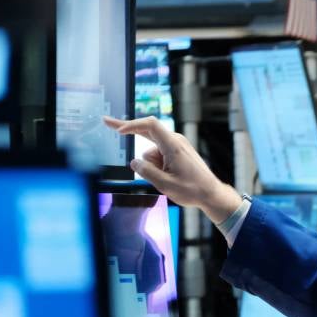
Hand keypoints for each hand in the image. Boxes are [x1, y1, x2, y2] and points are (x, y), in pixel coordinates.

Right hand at [101, 116, 242, 223]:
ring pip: (151, 151)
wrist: (211, 194)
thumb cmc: (192, 190)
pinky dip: (157, 165)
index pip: (150, 125)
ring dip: (152, 164)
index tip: (118, 130)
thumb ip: (146, 172)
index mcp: (173, 145)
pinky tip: (168, 177)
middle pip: (147, 131)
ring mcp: (177, 145)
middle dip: (128, 130)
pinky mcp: (177, 151)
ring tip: (168, 179)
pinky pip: (158, 155)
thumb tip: (134, 162)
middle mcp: (175, 141)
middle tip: (106, 122)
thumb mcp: (165, 185)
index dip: (132, 125)